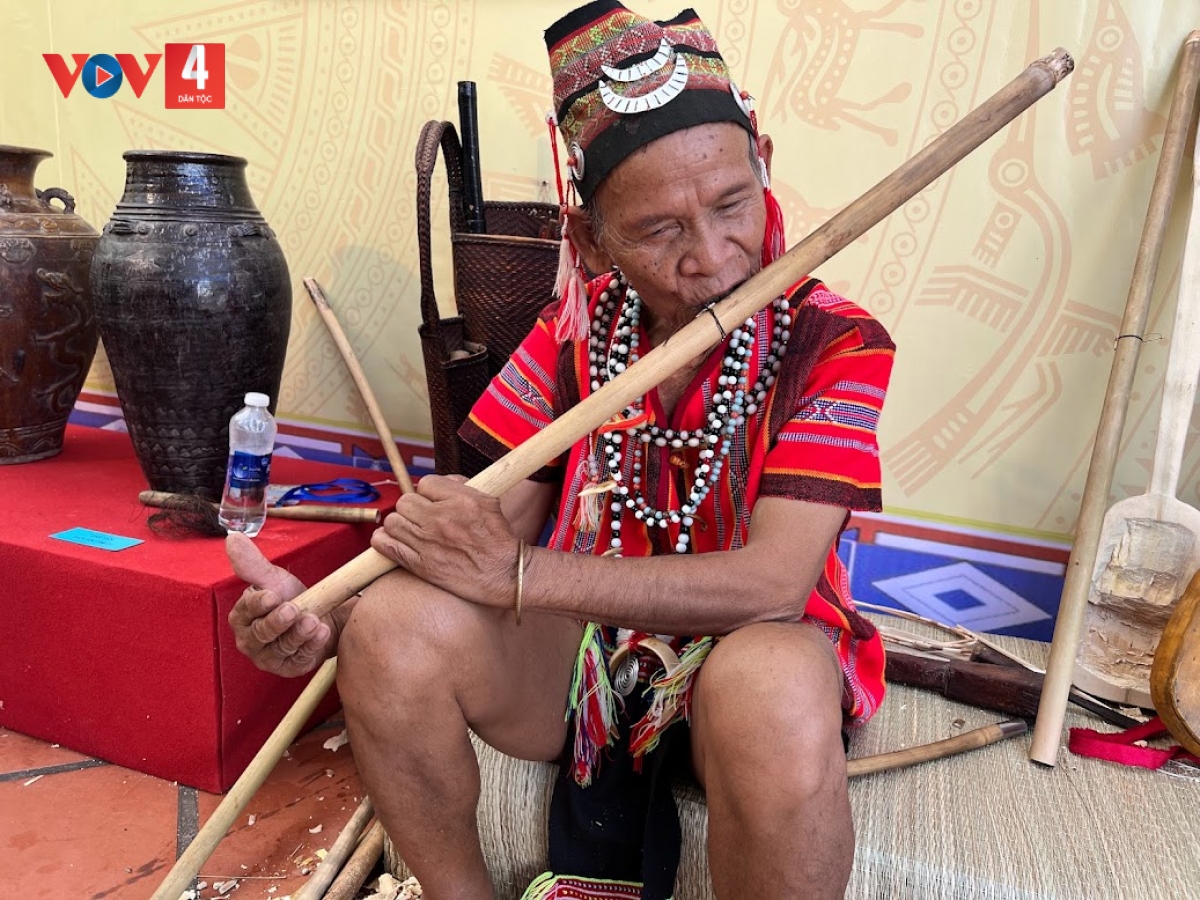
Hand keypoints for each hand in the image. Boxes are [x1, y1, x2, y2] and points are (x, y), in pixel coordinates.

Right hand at [226, 532, 335, 676]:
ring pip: (282, 647)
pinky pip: (300, 659)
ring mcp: (269, 658)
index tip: (271, 595)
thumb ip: (252, 563)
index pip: (245, 611)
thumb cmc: (290, 596)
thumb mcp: (273, 579)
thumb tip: (231, 538)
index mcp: (242, 617)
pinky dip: (313, 645)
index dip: (257, 604)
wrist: (320, 615)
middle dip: (278, 621)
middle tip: (294, 609)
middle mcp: (251, 640)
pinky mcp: (290, 668)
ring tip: (314, 620)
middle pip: (261, 634)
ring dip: (299, 634)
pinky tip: (322, 632)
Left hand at [371, 474, 519, 607]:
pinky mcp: (421, 564)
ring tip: (409, 529)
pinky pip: (387, 546)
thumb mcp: (489, 502)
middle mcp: (441, 519)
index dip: (428, 492)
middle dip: (412, 507)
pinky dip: (384, 541)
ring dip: (398, 524)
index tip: (431, 501)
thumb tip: (440, 482)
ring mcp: (428, 542)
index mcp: (460, 500)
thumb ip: (462, 487)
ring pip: (392, 521)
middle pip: (405, 500)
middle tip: (420, 516)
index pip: (426, 483)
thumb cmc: (498, 539)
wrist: (505, 573)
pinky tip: (392, 540)